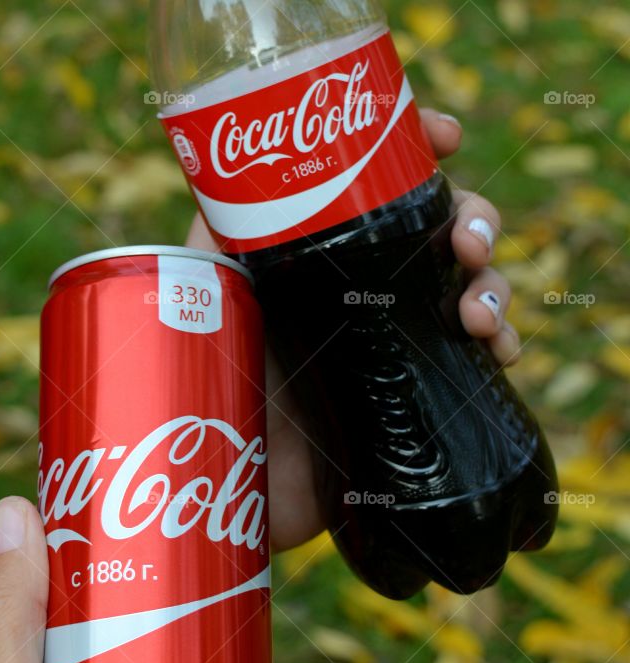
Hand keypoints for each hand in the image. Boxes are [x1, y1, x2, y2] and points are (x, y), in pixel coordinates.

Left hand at [185, 109, 518, 550]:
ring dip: (493, 286)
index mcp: (316, 263)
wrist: (215, 494)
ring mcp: (388, 352)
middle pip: (437, 235)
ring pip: (466, 294)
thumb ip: (206, 241)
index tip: (450, 136)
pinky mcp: (408, 406)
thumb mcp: (194, 305)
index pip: (381, 192)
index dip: (422, 153)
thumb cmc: (191, 394)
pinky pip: (472, 368)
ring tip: (475, 314)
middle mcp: (358, 299)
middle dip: (472, 220)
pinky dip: (502, 349)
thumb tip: (222, 170)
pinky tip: (499, 353)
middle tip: (466, 243)